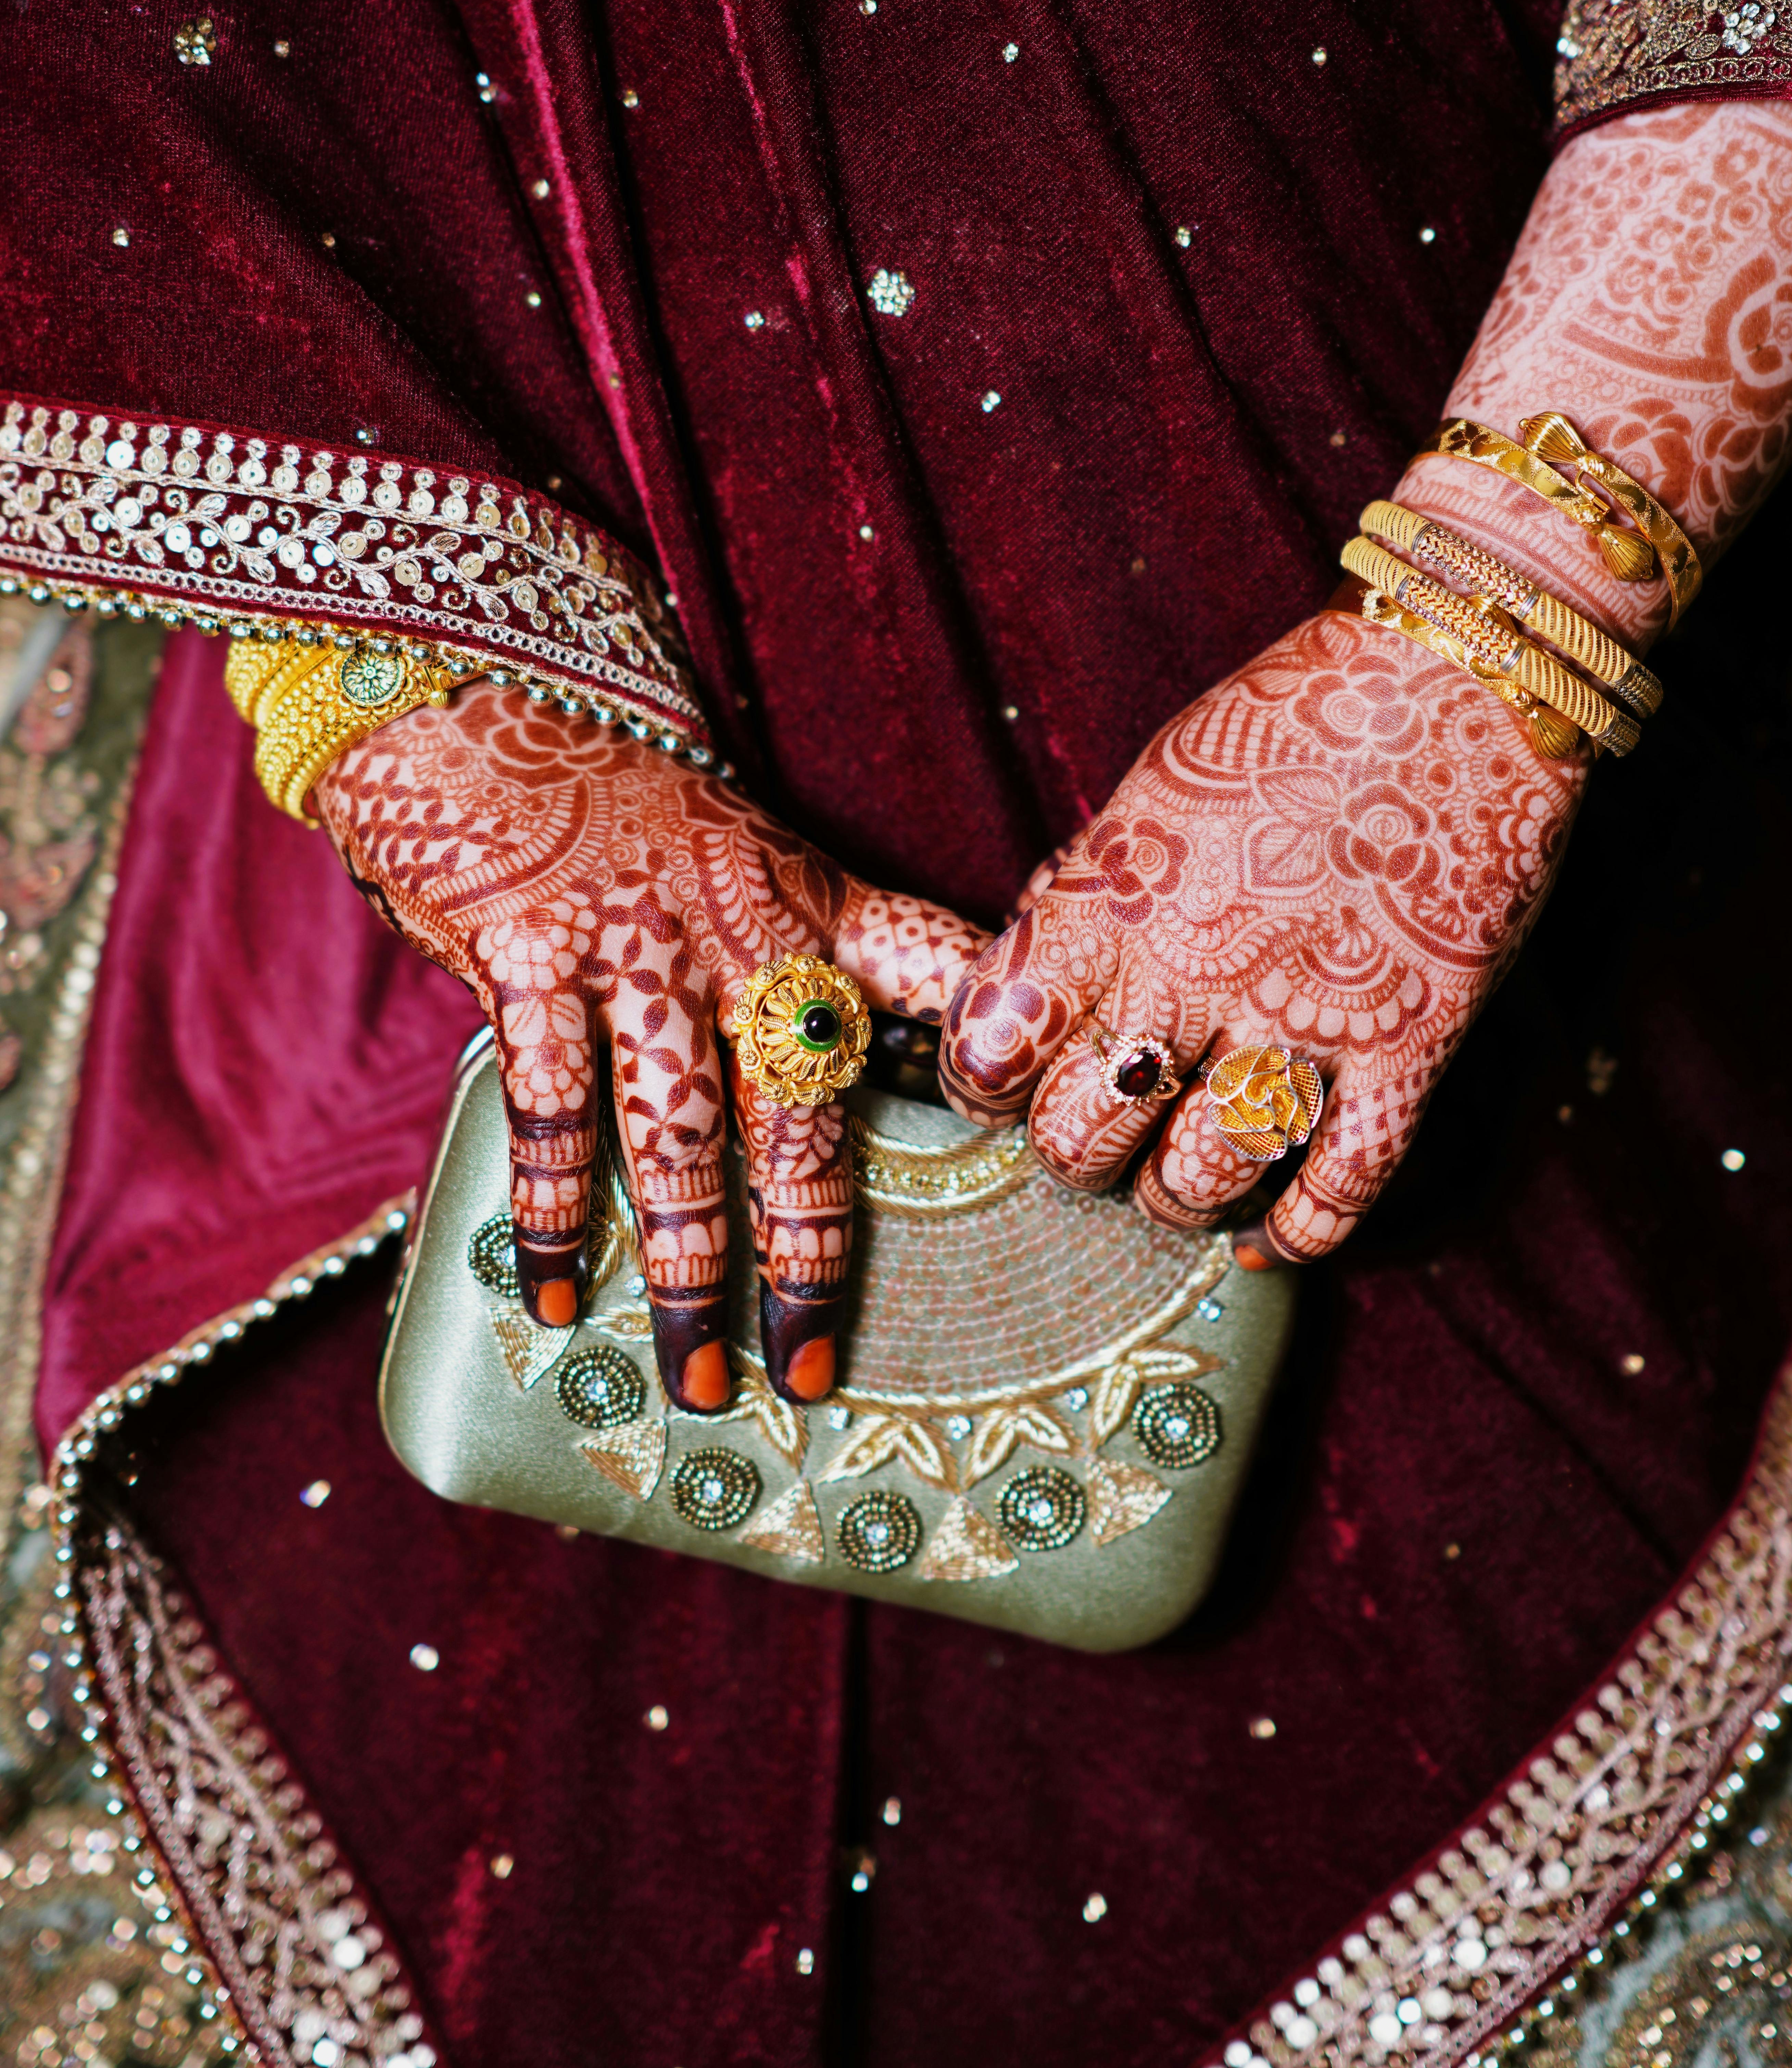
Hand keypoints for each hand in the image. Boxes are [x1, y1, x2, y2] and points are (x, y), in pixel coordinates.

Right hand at [314, 687, 983, 1407]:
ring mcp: (636, 951)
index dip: (994, 1062)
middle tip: (810, 1372)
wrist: (478, 688)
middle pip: (803, 1117)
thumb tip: (834, 1069)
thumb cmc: (610, 789)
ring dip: (689, 1271)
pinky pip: (552, 1110)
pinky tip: (555, 1298)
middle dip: (807, 1260)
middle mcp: (740, 935)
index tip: (1037, 1156)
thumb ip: (786, 949)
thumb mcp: (734, 849)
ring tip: (697, 1379)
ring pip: (683, 1138)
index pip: (937, 978)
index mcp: (805, 902)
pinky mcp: (532, 958)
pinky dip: (552, 1214)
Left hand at [940, 608, 1580, 1261]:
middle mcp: (1192, 974)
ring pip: (1195, 1181)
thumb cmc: (1295, 720)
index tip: (1005, 1085)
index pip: (990, 1045)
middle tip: (1099, 1137)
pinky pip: (1335, 1192)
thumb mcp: (1152, 790)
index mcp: (1111, 903)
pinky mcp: (1407, 1048)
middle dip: (1075, 1157)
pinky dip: (1293, 1237)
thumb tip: (1031, 970)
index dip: (983, 1085)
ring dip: (1174, 1198)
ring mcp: (1303, 1019)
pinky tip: (1265, 1243)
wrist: (1453, 679)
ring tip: (1178, 1182)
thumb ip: (1090, 892)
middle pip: (1081, 1137)